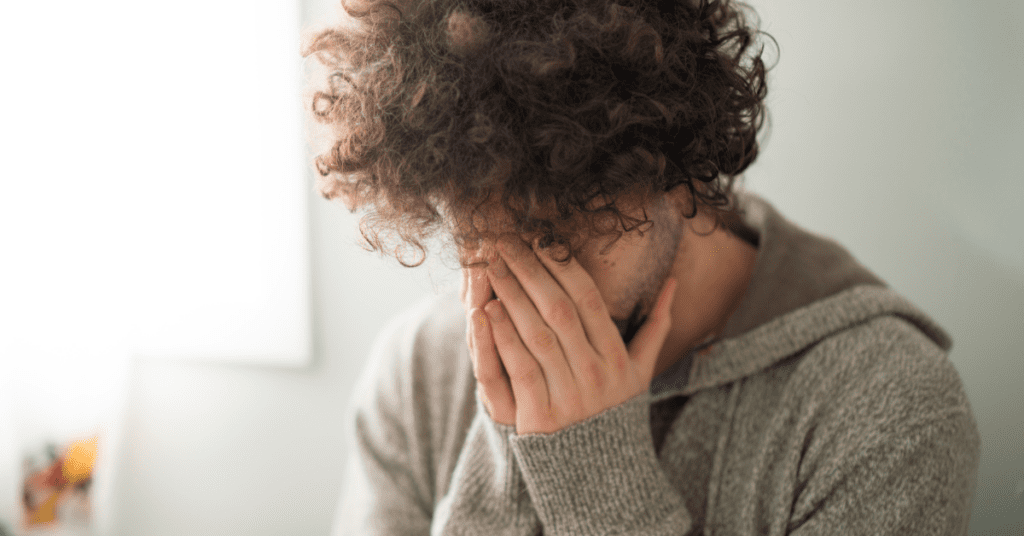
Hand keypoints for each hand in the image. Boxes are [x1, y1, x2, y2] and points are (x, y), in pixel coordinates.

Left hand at [465, 237, 676, 434]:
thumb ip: (657, 325)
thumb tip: (674, 281)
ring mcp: (569, 396)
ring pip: (537, 335)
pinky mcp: (540, 417)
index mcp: (617, 358)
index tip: (540, 240)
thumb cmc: (616, 412)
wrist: (602, 475)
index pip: (589, 300)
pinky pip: (519, 368)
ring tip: (492, 268)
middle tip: (504, 243)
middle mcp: (595, 374)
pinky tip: (487, 312)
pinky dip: (502, 338)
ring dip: (512, 297)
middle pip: (559, 311)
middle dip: (530, 272)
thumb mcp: (641, 371)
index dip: (564, 267)